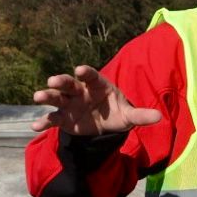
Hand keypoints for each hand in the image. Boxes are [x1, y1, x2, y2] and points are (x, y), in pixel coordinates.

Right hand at [31, 65, 162, 134]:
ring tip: (38, 97)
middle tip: (53, 81)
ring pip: (56, 97)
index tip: (80, 70)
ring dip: (47, 96)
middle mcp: (80, 91)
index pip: (91, 76)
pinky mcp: (63, 118)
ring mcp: (69, 104)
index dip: (86, 73)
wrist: (106, 125)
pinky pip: (52, 118)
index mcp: (98, 85)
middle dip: (61, 81)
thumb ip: (141, 115)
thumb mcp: (130, 115)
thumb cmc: (117, 112)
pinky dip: (44, 122)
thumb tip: (160, 117)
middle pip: (69, 83)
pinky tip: (36, 126)